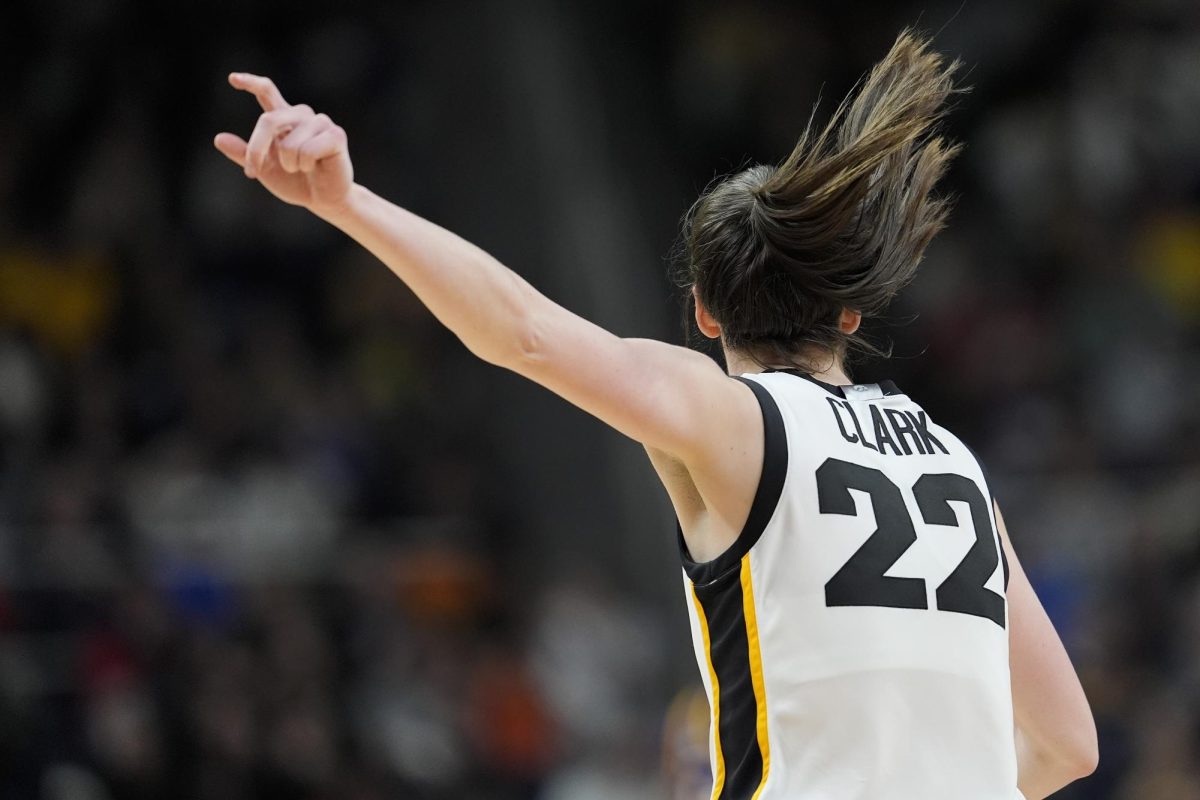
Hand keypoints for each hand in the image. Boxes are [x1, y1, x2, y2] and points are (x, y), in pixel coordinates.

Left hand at [214, 73, 353, 216]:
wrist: (324, 200)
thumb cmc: (296, 183)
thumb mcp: (265, 169)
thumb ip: (244, 154)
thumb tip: (218, 138)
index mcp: (284, 119)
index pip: (267, 92)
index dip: (251, 83)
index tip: (232, 78)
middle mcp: (302, 115)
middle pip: (269, 121)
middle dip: (256, 149)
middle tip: (252, 172)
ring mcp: (321, 123)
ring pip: (289, 143)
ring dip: (290, 164)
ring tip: (302, 169)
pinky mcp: (336, 136)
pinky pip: (308, 151)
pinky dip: (306, 165)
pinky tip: (316, 167)